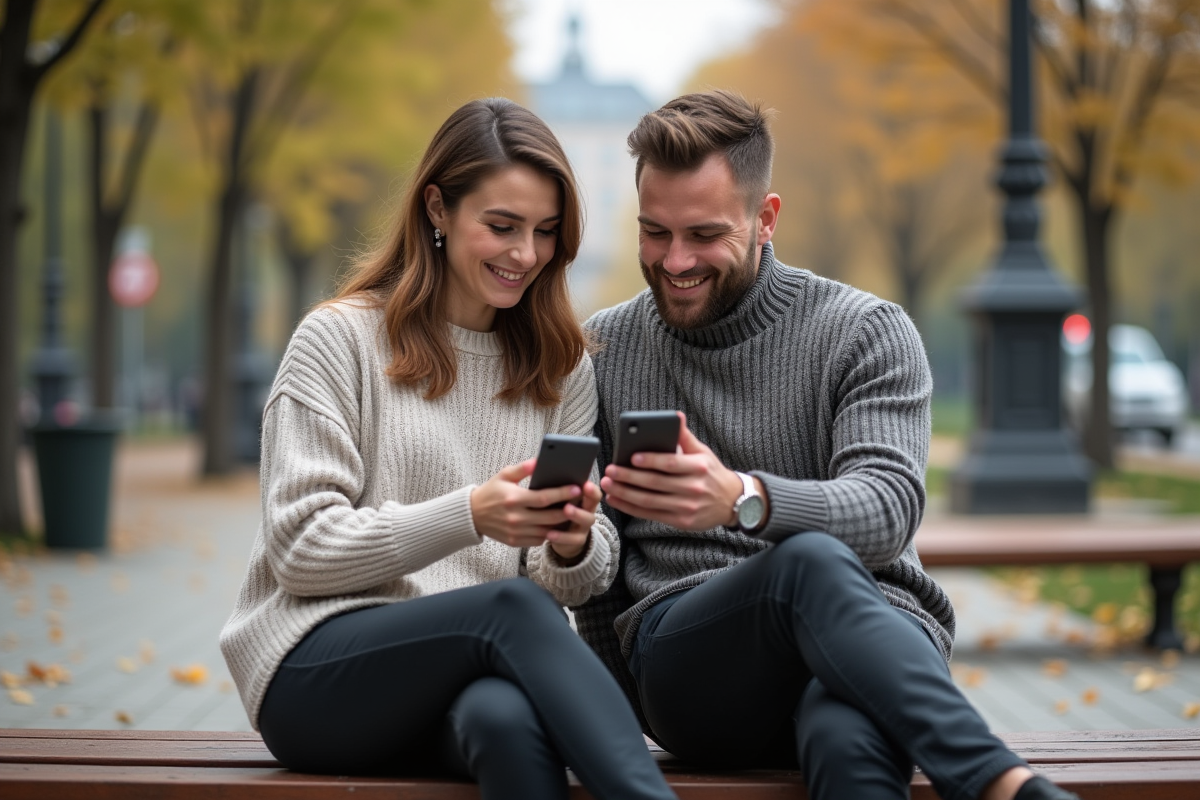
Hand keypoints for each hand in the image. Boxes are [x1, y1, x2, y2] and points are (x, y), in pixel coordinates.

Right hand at [471, 460, 583, 547]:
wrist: (471, 515)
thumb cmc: (491, 492)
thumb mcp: (503, 475)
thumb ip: (522, 468)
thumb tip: (539, 461)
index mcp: (513, 499)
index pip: (544, 498)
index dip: (562, 494)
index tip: (576, 488)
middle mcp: (515, 518)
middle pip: (549, 517)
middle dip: (568, 510)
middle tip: (581, 503)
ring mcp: (515, 532)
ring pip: (546, 531)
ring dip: (561, 524)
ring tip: (572, 514)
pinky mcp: (514, 542)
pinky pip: (538, 540)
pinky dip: (549, 533)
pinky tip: (557, 525)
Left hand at [547, 480, 601, 561]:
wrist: (559, 533)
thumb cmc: (556, 508)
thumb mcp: (556, 497)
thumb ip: (555, 487)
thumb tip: (540, 469)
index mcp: (584, 497)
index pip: (593, 491)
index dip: (591, 488)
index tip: (585, 484)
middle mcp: (588, 510)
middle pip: (592, 505)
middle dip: (586, 497)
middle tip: (573, 495)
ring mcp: (584, 525)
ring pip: (586, 521)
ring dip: (577, 515)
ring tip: (565, 510)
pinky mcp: (577, 539)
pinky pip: (573, 539)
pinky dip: (562, 537)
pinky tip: (549, 534)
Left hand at [600, 413, 749, 530]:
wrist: (732, 502)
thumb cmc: (711, 473)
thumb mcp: (703, 452)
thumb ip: (685, 436)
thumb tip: (675, 415)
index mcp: (698, 467)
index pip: (671, 463)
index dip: (651, 461)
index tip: (632, 457)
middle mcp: (693, 488)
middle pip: (656, 483)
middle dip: (630, 477)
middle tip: (610, 471)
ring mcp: (687, 507)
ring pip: (650, 501)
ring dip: (626, 493)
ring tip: (608, 485)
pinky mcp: (681, 522)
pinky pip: (651, 514)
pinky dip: (631, 508)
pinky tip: (617, 499)